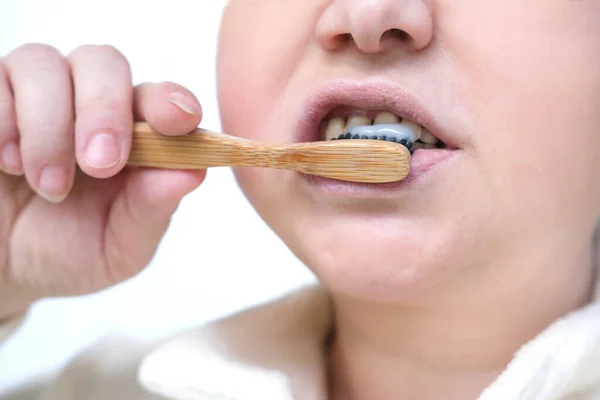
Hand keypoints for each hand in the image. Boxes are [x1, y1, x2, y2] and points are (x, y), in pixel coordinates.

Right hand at [0, 44, 205, 318]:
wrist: (4, 269)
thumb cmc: (69, 252)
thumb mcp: (119, 249)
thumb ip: (152, 211)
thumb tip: (192, 172)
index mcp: (134, 136)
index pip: (159, 98)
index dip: (170, 101)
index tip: (177, 121)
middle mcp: (87, 104)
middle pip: (103, 62)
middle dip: (105, 110)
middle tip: (99, 164)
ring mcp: (34, 96)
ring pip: (44, 64)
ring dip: (49, 126)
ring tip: (49, 185)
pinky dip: (3, 120)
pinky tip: (7, 163)